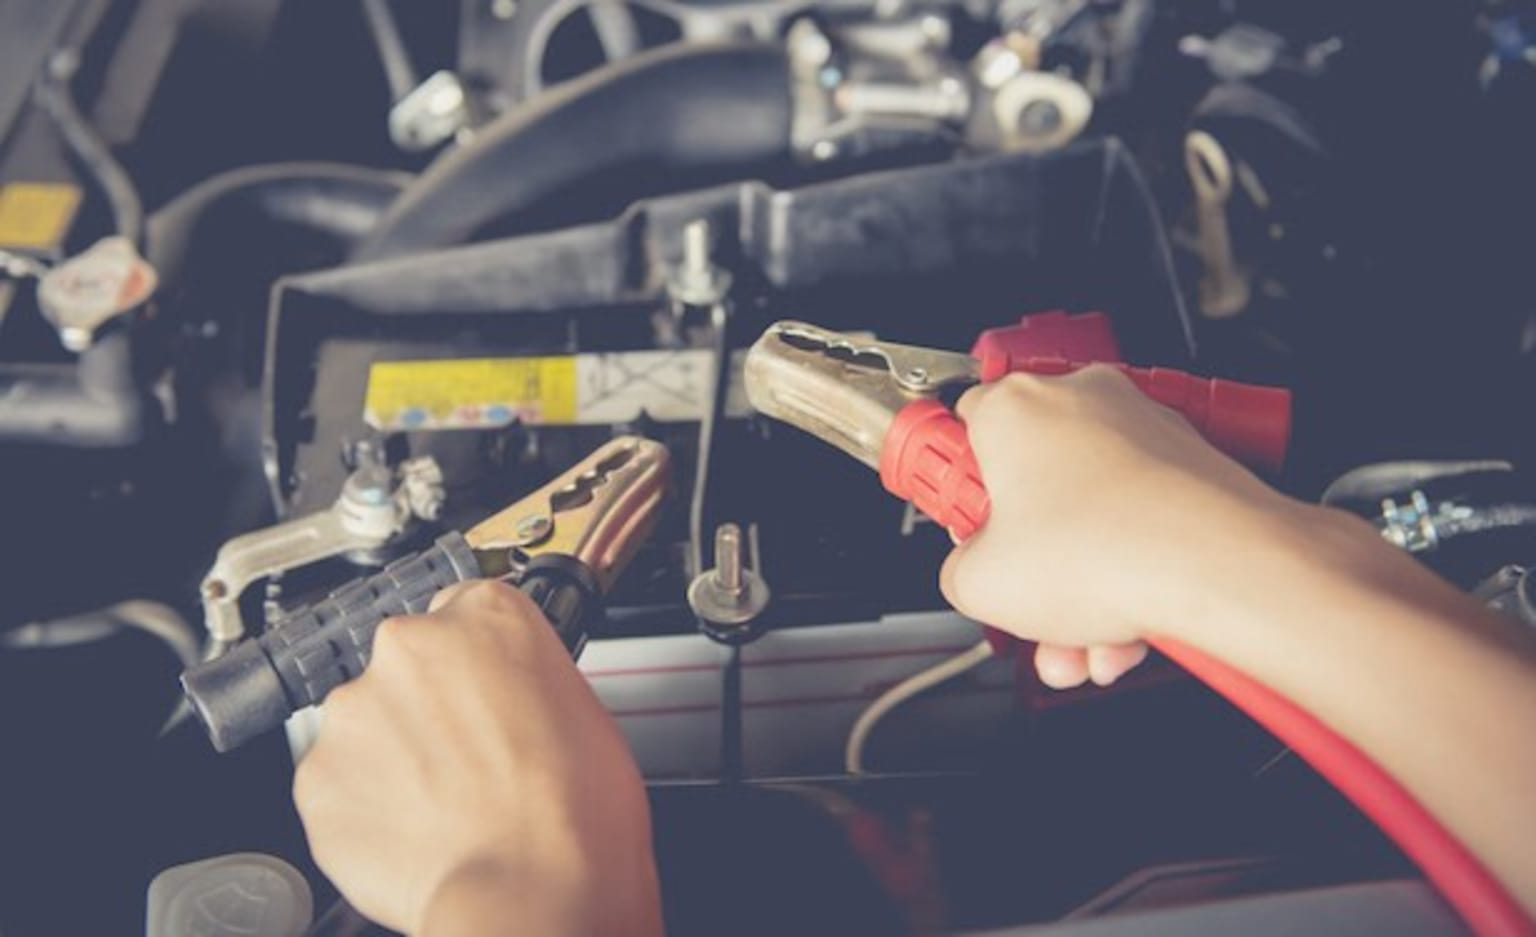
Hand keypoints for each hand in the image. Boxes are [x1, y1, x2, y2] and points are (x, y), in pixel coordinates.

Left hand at [293, 580, 662, 936]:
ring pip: (367, 725)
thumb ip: (525, 680)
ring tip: (444, 806)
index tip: (483, 692)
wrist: (530, 889)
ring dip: (393, 757)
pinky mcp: (316, 775)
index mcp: (486, 614)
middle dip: (429, 709)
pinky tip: (414, 832)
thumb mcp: (583, 708)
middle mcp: (410, 645)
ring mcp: (354, 709)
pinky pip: (338, 783)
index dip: (477, 664)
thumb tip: (510, 701)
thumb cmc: (575, 811)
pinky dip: (365, 806)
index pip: (464, 611)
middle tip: (470, 761)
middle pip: (408, 665)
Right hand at [939, 366, 1297, 687]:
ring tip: (1080, 645)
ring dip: (1077, 590)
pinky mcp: (1188, 462)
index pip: (960, 429)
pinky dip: (1127, 575)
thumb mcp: (980, 585)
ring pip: (1088, 515)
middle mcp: (1080, 401)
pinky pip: (1137, 521)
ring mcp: (1141, 428)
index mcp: (1014, 408)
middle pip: (1030, 486)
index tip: (959, 520)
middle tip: (1022, 598)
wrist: (1221, 570)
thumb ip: (959, 571)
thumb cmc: (1111, 553)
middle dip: (1027, 563)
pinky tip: (1121, 632)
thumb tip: (974, 575)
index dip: (957, 490)